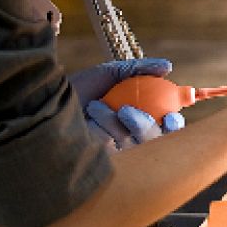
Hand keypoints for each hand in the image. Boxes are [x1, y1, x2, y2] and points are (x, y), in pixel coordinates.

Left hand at [71, 58, 185, 150]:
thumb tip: (167, 66)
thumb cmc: (82, 88)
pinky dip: (102, 128)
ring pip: (132, 142)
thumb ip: (140, 69)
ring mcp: (119, 151)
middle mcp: (133, 136)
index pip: (168, 127)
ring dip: (113, 121)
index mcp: (142, 116)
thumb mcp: (112, 73)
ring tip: (96, 105)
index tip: (172, 116)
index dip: (175, 125)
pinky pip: (113, 146)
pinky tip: (89, 119)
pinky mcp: (103, 160)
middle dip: (145, 127)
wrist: (51, 100)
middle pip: (156, 141)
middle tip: (126, 111)